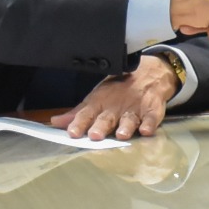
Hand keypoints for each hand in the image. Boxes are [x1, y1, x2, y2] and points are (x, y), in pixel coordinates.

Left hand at [49, 57, 177, 140]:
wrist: (148, 73)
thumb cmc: (118, 89)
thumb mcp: (96, 97)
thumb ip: (78, 113)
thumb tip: (55, 122)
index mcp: (100, 103)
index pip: (87, 114)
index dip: (79, 123)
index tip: (72, 132)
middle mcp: (116, 106)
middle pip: (107, 118)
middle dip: (101, 126)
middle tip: (95, 135)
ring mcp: (135, 107)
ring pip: (129, 118)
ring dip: (125, 126)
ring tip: (121, 135)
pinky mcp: (152, 109)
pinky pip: (152, 117)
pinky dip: (150, 123)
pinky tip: (147, 130)